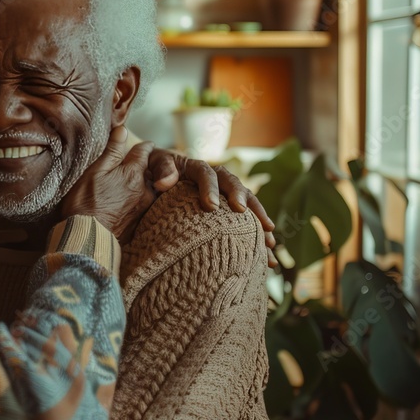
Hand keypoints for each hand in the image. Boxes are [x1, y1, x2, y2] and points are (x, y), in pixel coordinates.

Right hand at [60, 126, 156, 240]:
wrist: (87, 238)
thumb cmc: (85, 203)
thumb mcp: (95, 172)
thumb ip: (111, 151)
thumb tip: (122, 130)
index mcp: (133, 173)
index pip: (144, 151)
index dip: (143, 146)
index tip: (144, 145)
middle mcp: (145, 190)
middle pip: (151, 171)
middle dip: (145, 167)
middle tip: (137, 166)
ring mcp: (144, 208)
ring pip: (151, 189)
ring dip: (145, 185)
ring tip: (132, 186)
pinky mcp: (140, 223)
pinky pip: (146, 207)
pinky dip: (140, 202)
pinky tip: (129, 204)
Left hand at [145, 148, 277, 267]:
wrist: (150, 183)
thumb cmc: (151, 174)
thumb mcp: (151, 165)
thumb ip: (160, 169)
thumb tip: (165, 183)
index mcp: (194, 168)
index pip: (205, 173)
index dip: (210, 188)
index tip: (210, 206)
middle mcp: (214, 179)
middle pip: (232, 184)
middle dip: (240, 198)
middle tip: (242, 212)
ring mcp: (223, 194)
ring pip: (246, 204)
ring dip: (258, 220)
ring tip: (268, 241)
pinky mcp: (227, 212)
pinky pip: (246, 221)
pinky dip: (257, 236)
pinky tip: (268, 254)